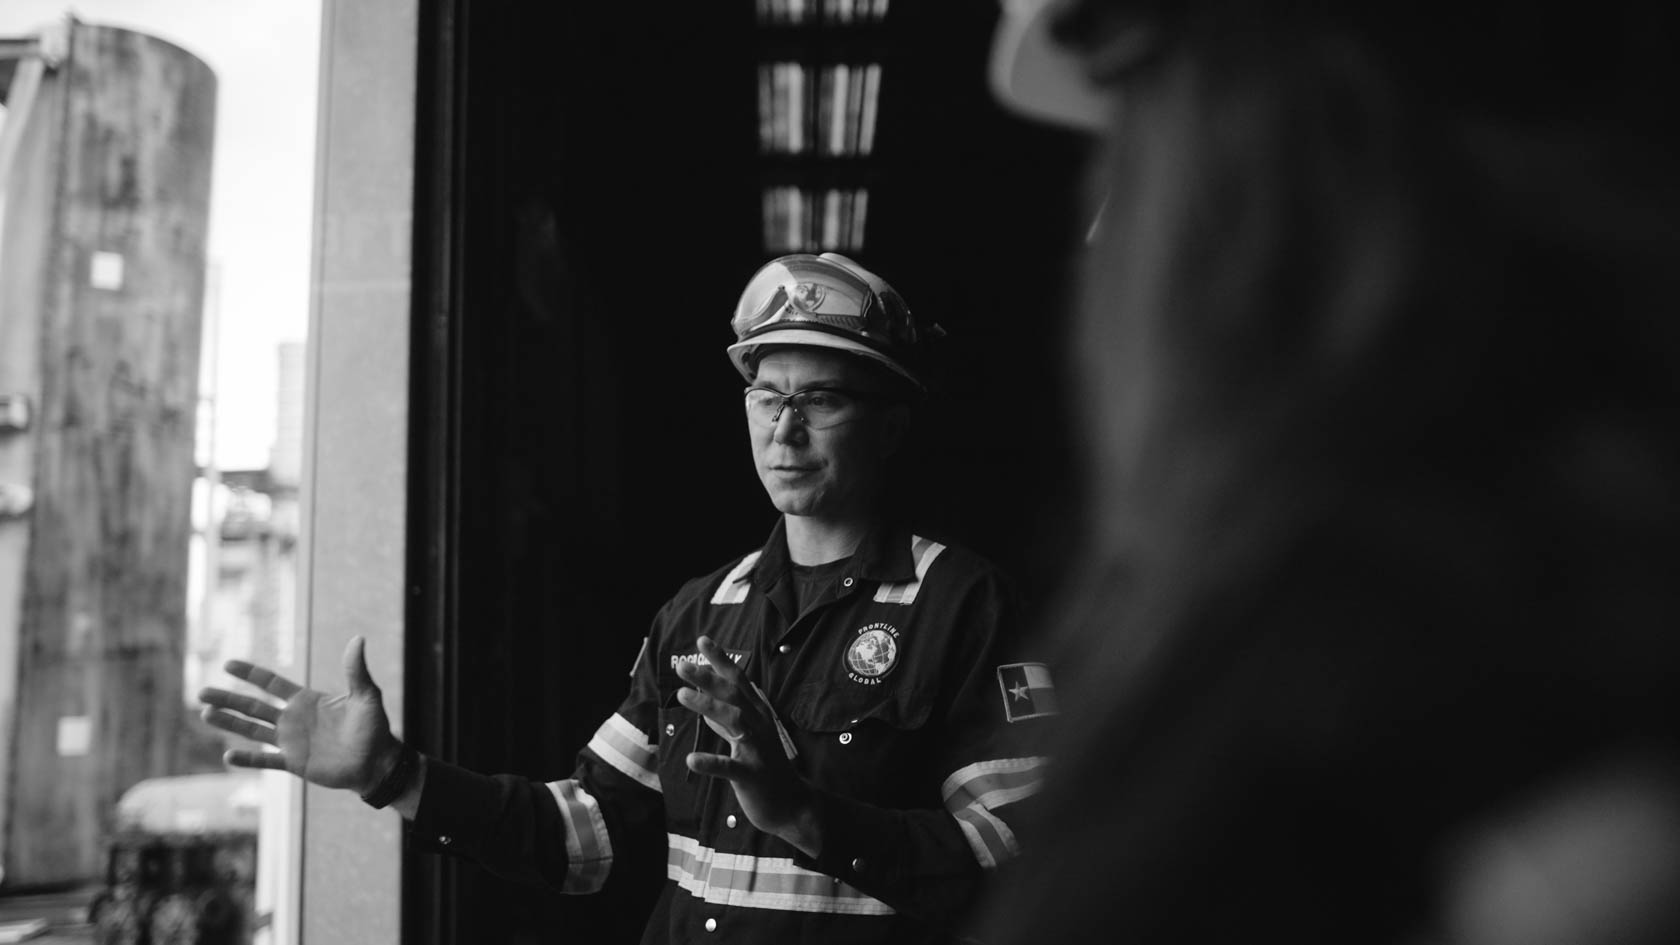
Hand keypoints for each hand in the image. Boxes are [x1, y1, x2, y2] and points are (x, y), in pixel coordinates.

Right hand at [198, 636, 400, 794]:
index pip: (272, 683)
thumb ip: (356, 670)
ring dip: (229, 723)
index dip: (251, 674)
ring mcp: (291, 742)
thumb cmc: (373, 727)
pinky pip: (266, 760)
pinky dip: (248, 759)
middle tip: (201, 693)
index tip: (228, 663)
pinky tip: (228, 755)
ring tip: (205, 714)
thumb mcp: (366, 695)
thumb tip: (358, 638)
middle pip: (253, 706)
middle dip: (228, 698)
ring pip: (252, 730)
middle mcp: (293, 719)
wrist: (377, 762)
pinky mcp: (294, 763)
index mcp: (306, 700)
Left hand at [676, 636, 822, 856]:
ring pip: (734, 721)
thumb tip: (704, 695)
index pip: (738, 680)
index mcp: (757, 713)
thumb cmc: (765, 766)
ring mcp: (757, 750)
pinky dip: (711, 762)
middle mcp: (759, 725)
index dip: (720, 660)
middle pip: (733, 695)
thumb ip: (727, 715)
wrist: (792, 804)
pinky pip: (730, 767)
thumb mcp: (748, 735)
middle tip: (682, 666)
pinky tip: (691, 760)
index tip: (702, 641)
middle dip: (708, 678)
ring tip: (682, 696)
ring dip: (707, 706)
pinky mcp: (752, 776)